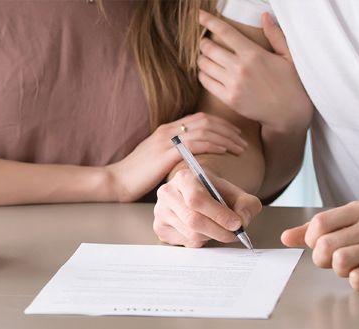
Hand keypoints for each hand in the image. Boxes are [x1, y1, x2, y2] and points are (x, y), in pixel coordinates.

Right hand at [106, 113, 247, 201]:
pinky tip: (225, 150)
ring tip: (240, 147)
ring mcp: (167, 140)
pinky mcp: (166, 152)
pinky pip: (196, 142)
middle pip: (206, 120)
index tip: (234, 134)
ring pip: (205, 129)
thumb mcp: (156, 160)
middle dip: (228, 129)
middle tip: (242, 140)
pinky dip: (214, 144)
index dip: (220, 124)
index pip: (199, 118)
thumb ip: (173, 154)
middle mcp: (168, 130)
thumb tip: (192, 160)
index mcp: (166, 130)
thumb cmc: (136, 176)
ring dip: (226, 137)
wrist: (116, 181)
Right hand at [152, 168, 262, 246]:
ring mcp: (160, 211)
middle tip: (233, 234)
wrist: (197, 192)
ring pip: (190, 234)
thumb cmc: (215, 193)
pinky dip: (201, 241)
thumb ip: (246, 205)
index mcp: (184, 178)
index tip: (237, 224)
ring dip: (211, 236)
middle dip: (218, 231)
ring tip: (218, 229)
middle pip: (193, 220)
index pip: (197, 199)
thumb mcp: (236, 193)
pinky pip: (185, 242)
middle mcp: (167, 193)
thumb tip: (242, 221)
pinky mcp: (160, 227)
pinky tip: (204, 231)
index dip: (218, 214)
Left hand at [198, 11, 312, 130]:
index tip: (200, 16)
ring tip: (205, 56)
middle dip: (204, 42)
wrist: (288, 112)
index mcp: (253, 54)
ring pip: (204, 65)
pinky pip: (206, 82)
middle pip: (209, 48)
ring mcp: (233, 84)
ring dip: (201, 58)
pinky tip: (206, 71)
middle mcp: (240, 68)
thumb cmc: (290, 82)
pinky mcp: (229, 99)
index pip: (225, 32)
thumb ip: (275, 34)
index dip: (209, 21)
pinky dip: (202, 74)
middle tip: (205, 42)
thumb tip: (264, 15)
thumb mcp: (287, 55)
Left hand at [281, 200, 358, 289]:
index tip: (322, 247)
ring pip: (340, 262)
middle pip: (325, 245)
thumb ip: (324, 227)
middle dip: (322, 259)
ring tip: (352, 269)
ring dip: (339, 271)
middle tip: (334, 262)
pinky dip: (357, 282)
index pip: (320, 223)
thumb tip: (287, 237)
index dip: (312, 240)